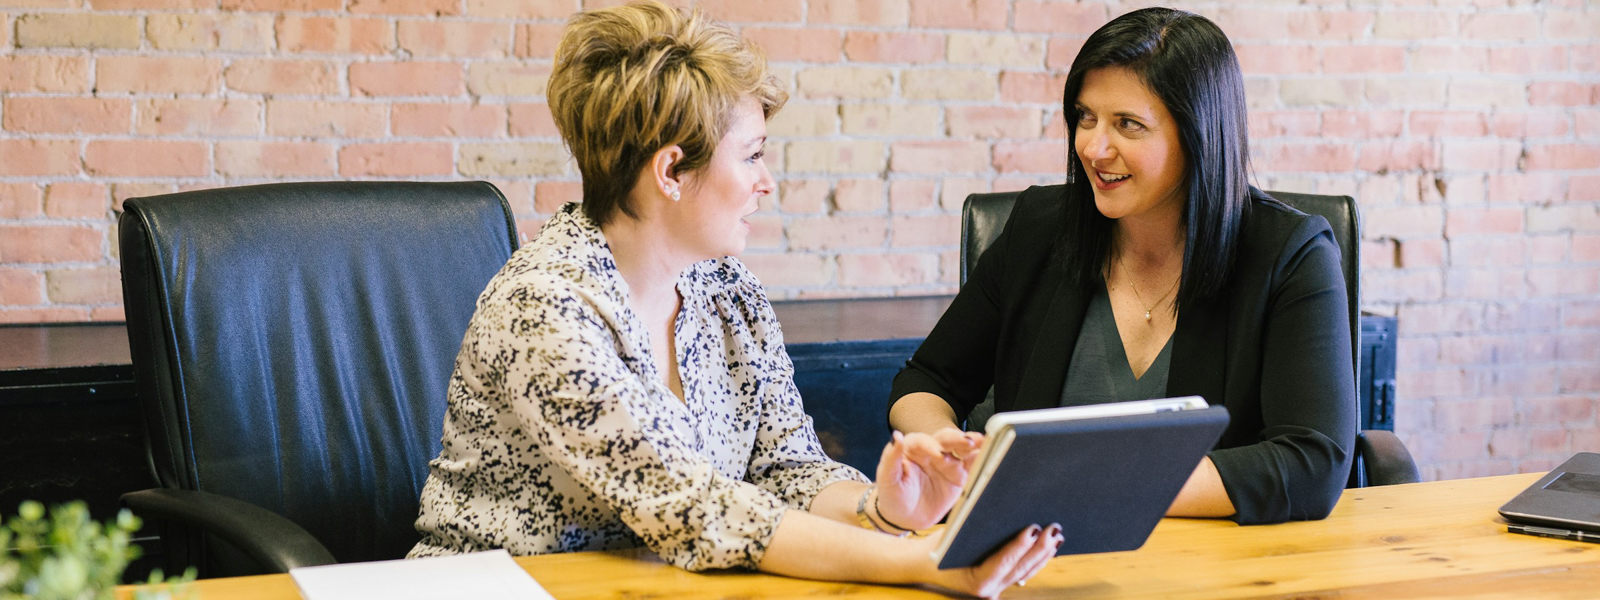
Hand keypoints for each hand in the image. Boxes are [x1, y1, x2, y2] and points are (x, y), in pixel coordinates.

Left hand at [875, 428, 984, 530]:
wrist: (905, 518)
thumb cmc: (893, 496)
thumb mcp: (887, 479)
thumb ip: (891, 458)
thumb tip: (896, 436)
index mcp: (913, 448)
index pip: (923, 441)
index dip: (931, 446)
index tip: (937, 455)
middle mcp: (932, 451)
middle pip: (946, 439)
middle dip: (957, 439)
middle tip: (967, 442)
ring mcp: (948, 463)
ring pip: (962, 449)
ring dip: (973, 445)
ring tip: (984, 442)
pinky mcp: (959, 476)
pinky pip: (972, 465)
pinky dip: (982, 459)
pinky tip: (991, 454)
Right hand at [924, 523, 1061, 598]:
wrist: (924, 564)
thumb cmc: (937, 547)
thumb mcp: (952, 535)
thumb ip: (975, 527)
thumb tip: (1001, 508)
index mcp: (976, 581)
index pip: (1002, 562)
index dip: (1020, 546)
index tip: (1034, 529)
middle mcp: (989, 590)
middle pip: (1020, 569)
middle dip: (1040, 548)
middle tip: (1053, 529)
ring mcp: (996, 589)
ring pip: (1026, 572)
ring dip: (1043, 554)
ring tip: (1056, 535)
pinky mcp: (1001, 583)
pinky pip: (1023, 573)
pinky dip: (1036, 559)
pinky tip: (1048, 547)